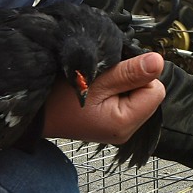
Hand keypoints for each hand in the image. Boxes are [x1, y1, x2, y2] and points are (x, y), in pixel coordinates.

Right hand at [43, 51, 165, 144]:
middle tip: (102, 81)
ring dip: (121, 85)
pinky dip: (114, 92)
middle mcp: (126, 131)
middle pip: (148, 93)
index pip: (155, 89)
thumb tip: (158, 61)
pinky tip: (96, 93)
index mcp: (125, 123)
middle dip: (130, 80)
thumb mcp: (95, 80)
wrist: (34, 115)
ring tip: (96, 87)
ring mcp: (118, 129)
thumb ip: (129, 72)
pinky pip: (125, 101)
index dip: (138, 75)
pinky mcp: (111, 123)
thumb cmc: (57, 100)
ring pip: (137, 95)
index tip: (112, 75)